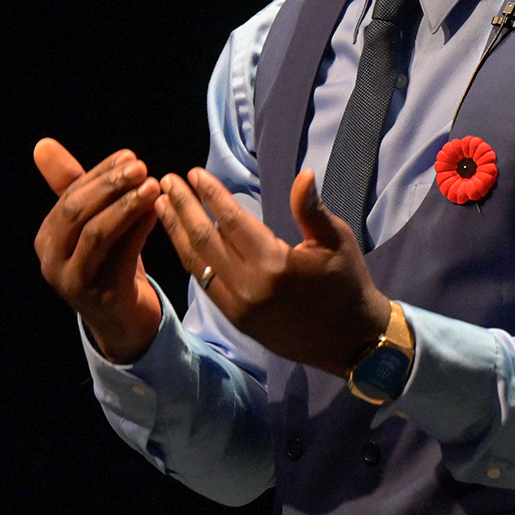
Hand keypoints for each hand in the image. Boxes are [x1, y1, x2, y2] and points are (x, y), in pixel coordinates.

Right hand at [32, 138, 163, 363]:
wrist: (123, 320)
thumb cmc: (108, 263)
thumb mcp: (91, 223)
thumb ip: (73, 186)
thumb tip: (43, 145)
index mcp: (46, 239)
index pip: (70, 196)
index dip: (99, 173)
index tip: (129, 155)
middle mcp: (51, 261)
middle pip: (77, 212)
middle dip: (110, 186)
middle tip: (141, 167)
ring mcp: (74, 281)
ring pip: (97, 234)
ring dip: (126, 206)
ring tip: (153, 186)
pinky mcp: (101, 296)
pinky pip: (121, 256)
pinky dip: (139, 230)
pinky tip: (156, 212)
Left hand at [155, 166, 391, 376]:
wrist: (352, 341)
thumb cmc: (348, 283)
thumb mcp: (337, 240)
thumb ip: (312, 209)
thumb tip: (303, 174)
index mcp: (275, 263)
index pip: (232, 220)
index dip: (211, 194)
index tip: (194, 173)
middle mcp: (251, 286)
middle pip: (205, 239)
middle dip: (183, 207)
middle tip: (168, 182)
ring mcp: (240, 307)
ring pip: (198, 263)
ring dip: (176, 232)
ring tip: (162, 205)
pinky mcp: (237, 321)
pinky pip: (206, 284)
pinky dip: (190, 259)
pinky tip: (180, 240)